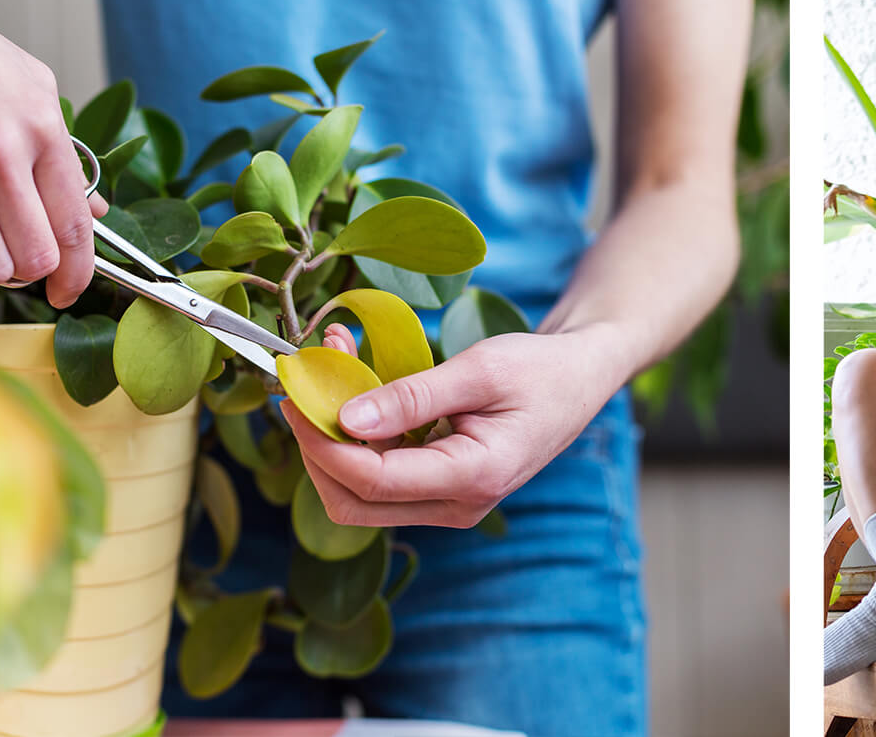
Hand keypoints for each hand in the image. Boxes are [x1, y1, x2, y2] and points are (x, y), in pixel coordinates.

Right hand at [0, 0, 105, 306]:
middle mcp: (0, 150)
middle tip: (10, 251)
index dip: (78, 272)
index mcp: (40, 126)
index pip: (76, 227)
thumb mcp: (27, 85)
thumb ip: (62, 152)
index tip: (68, 288)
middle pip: (36, 257)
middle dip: (28, 269)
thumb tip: (92, 210)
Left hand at [276, 324, 624, 527]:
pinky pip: (381, 477)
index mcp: (472, 478)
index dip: (321, 440)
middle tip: (302, 388)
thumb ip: (412, 396)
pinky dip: (357, 436)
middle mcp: (456, 506)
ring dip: (332, 439)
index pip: (371, 479)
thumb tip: (346, 419)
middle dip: (316, 449)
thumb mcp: (479, 369)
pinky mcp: (438, 490)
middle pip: (353, 503)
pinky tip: (353, 384)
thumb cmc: (540, 370)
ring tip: (330, 369)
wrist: (579, 380)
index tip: (296, 393)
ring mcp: (447, 504)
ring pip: (360, 495)